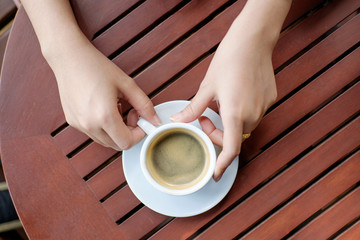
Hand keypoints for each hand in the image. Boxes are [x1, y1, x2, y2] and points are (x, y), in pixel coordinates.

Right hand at [47, 38, 160, 150]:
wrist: (68, 56)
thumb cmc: (96, 66)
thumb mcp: (126, 83)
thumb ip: (144, 104)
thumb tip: (155, 120)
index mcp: (104, 116)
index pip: (127, 143)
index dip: (139, 134)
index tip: (141, 120)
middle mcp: (89, 125)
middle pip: (116, 145)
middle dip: (128, 133)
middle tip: (130, 112)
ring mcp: (79, 125)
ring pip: (105, 141)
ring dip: (115, 130)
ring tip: (115, 107)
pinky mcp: (72, 121)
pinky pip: (93, 133)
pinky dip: (103, 127)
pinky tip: (103, 108)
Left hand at [171, 16, 277, 180]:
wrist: (252, 41)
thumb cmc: (227, 61)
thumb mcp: (206, 87)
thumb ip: (194, 109)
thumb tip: (178, 120)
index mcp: (235, 113)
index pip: (231, 149)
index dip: (223, 165)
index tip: (216, 174)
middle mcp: (253, 114)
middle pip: (235, 137)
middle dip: (218, 134)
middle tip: (205, 117)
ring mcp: (264, 107)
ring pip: (245, 126)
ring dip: (230, 123)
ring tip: (220, 104)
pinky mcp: (270, 99)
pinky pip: (255, 113)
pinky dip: (242, 112)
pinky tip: (235, 95)